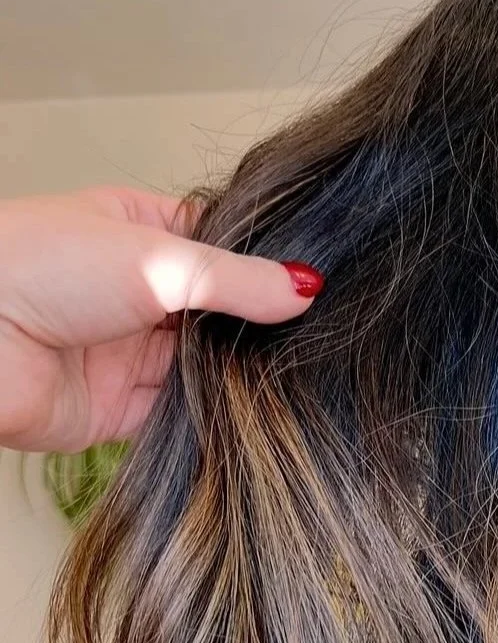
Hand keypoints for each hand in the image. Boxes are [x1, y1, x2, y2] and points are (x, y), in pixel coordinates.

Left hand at [0, 188, 323, 452]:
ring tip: (297, 370)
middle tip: (315, 332)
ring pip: (208, 363)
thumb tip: (306, 288)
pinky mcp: (126, 408)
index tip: (313, 281)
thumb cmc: (38, 267)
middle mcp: (137, 291)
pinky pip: (186, 411)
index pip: (217, 245)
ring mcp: (131, 350)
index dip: (261, 262)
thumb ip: (237, 280)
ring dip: (240, 369)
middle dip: (257, 323)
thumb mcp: (157, 258)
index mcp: (136, 231)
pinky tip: (257, 407)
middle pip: (218, 310)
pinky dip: (217, 412)